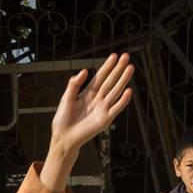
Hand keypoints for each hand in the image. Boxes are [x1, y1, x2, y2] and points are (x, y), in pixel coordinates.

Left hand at [40, 53, 134, 192]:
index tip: (115, 56)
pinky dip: (122, 100)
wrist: (63, 137)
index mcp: (88, 93)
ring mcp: (103, 108)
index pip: (100, 76)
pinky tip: (128, 91)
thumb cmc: (63, 119)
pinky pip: (116, 108)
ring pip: (115, 91)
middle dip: (118, 69)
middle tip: (126, 57)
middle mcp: (98, 99)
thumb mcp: (66, 98)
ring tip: (130, 68)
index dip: (107, 66)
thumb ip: (74, 84)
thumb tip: (84, 70)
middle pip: (110, 81)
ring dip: (123, 80)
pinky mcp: (105, 119)